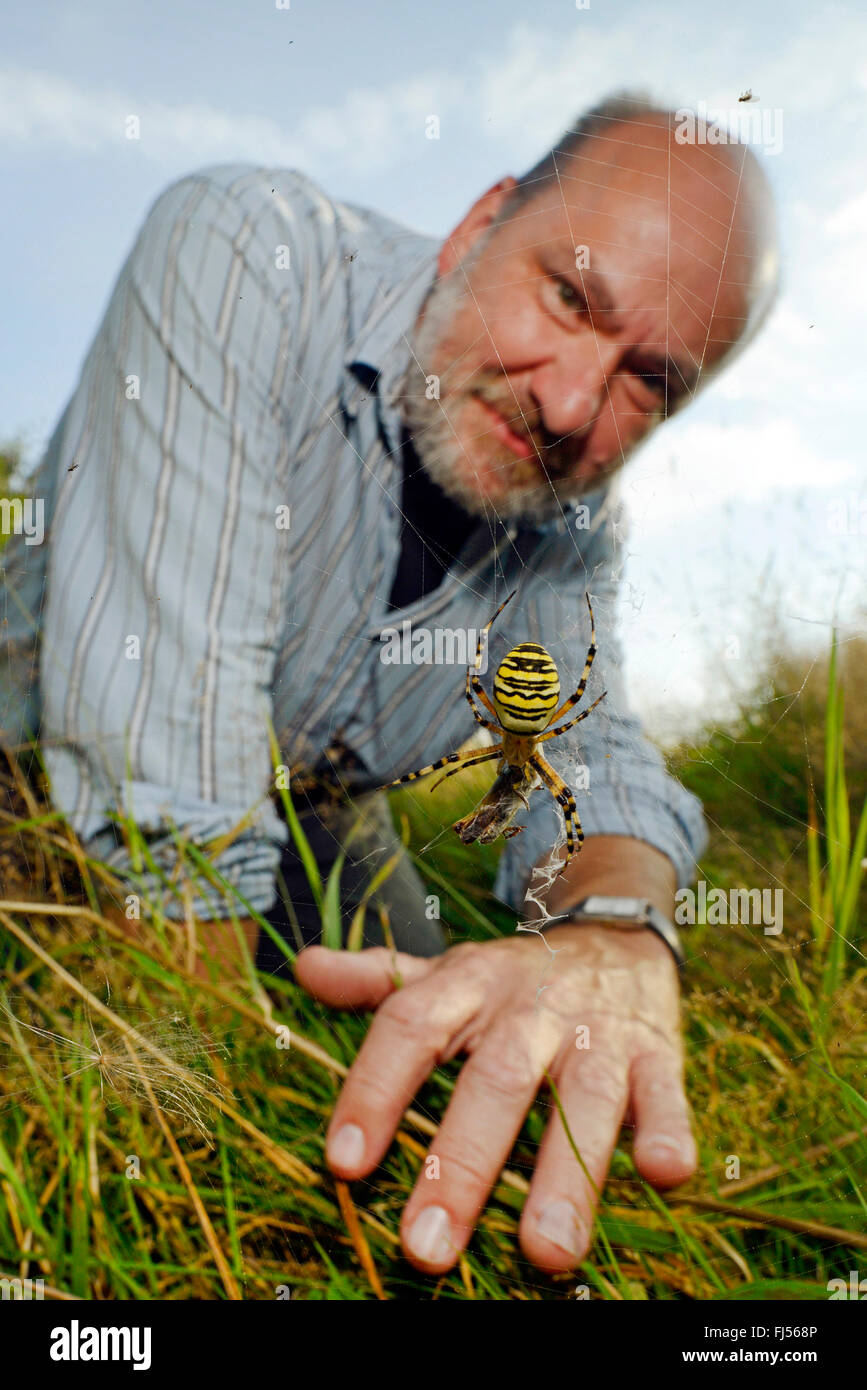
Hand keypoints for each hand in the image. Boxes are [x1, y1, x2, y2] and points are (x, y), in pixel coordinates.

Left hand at [293, 923, 696, 1272]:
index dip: (374, 1089)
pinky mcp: (659, 1052)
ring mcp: (598, 1030)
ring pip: (584, 1098)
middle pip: (493, 1080)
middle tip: (427, 1246)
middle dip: (461, 1165)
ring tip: (544, 1252)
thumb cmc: (513, 977)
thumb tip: (304, 968)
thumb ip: (381, 977)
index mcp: (468, 984)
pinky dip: (669, 1130)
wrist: (615, 929)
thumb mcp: (448, 969)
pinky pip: (667, 1092)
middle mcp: (530, 1007)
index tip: (343, 1163)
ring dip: (567, 1174)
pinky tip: (663, 1174)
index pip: (410, 1027)